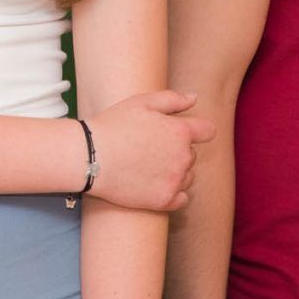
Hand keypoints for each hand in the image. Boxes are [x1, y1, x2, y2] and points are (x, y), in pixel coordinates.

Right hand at [83, 91, 215, 212]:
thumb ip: (173, 99)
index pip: (208, 131)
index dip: (196, 130)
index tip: (179, 133)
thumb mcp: (141, 102)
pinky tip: (154, 185)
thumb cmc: (113, 125)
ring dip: (175, 171)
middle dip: (177, 151)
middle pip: (192, 155)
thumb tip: (194, 98)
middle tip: (150, 149)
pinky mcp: (165, 200)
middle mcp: (183, 157)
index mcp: (181, 132)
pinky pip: (182, 198)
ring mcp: (175, 181)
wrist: (90, 157)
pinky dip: (173, 192)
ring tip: (148, 167)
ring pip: (188, 176)